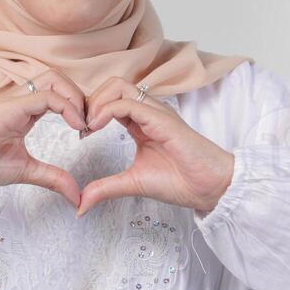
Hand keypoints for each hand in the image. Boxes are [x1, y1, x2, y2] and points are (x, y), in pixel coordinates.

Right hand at [0, 84, 88, 207]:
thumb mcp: (24, 172)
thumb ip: (51, 178)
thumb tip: (75, 195)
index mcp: (22, 115)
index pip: (57, 96)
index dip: (78, 108)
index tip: (86, 132)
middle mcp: (19, 103)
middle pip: (59, 81)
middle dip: (81, 97)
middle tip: (91, 123)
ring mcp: (13, 103)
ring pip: (54, 80)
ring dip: (76, 97)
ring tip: (83, 122)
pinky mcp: (9, 108)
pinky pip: (45, 96)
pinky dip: (66, 107)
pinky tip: (75, 125)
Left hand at [76, 77, 234, 217]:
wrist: (208, 188)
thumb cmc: (180, 181)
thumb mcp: (132, 183)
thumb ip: (106, 188)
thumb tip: (81, 204)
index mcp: (141, 122)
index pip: (110, 100)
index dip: (91, 111)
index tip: (81, 134)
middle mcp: (148, 112)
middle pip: (112, 85)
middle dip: (90, 100)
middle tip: (82, 126)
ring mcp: (156, 112)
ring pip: (118, 86)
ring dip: (96, 102)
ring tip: (88, 126)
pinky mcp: (162, 119)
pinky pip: (129, 103)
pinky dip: (107, 110)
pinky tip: (97, 127)